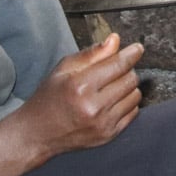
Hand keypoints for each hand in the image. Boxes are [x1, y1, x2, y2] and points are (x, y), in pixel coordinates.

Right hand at [16, 34, 144, 158]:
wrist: (38, 133)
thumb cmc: (50, 97)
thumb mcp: (64, 68)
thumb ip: (92, 53)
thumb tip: (115, 40)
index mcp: (80, 86)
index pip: (118, 64)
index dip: (132, 53)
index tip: (138, 48)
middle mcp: (93, 106)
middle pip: (130, 79)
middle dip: (126, 70)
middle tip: (113, 70)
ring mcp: (102, 124)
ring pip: (135, 95)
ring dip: (128, 87)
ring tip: (110, 87)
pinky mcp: (108, 135)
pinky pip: (133, 112)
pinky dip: (127, 103)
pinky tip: (111, 102)